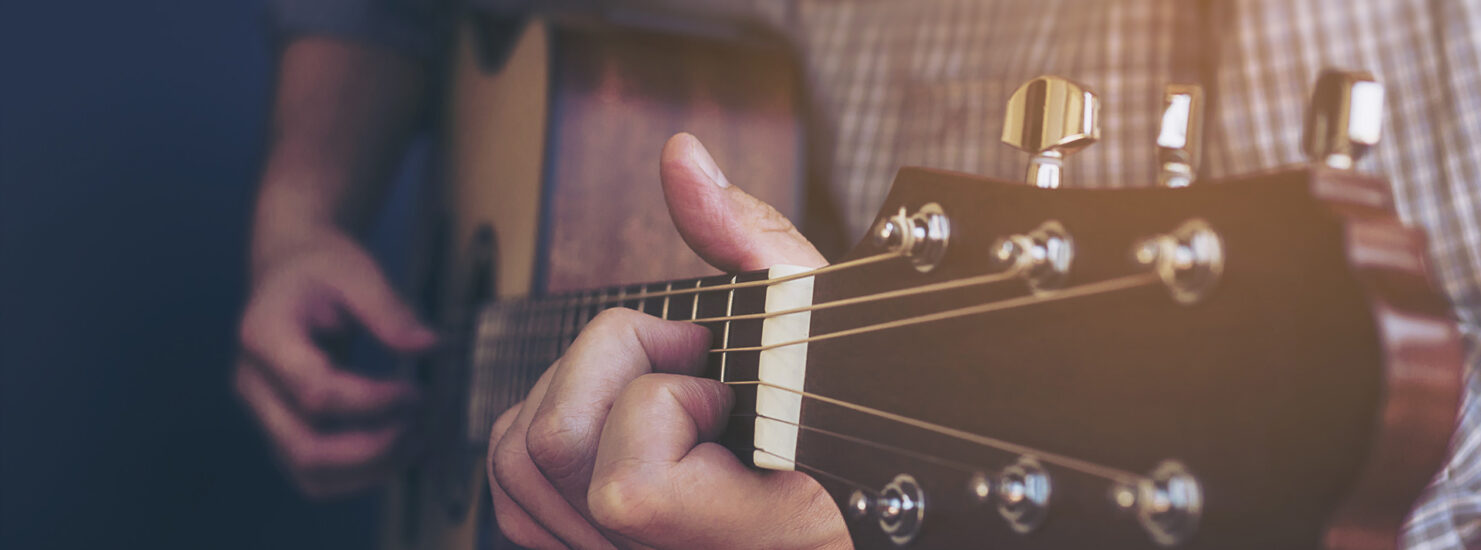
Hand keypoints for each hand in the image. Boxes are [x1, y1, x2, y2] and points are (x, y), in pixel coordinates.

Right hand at [234, 228, 434, 497]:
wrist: (290, 270)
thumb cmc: (322, 268)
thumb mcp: (357, 271)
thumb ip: (391, 311)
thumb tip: (430, 347)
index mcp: (263, 337)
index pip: (316, 392)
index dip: (373, 402)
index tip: (418, 391)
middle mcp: (252, 383)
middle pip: (304, 447)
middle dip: (372, 450)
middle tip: (421, 428)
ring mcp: (263, 412)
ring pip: (309, 473)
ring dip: (369, 471)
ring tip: (418, 444)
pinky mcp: (280, 429)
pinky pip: (315, 474)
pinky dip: (359, 475)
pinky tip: (399, 452)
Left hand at [487, 134, 850, 548]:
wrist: (878, 495)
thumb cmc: (866, 413)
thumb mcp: (823, 321)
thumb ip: (752, 241)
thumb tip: (681, 160)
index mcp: (758, 531)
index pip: (630, 489)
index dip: (659, 404)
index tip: (720, 378)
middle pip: (553, 454)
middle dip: (607, 367)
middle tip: (684, 359)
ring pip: (518, 468)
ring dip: (573, 391)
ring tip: (655, 386)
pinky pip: (515, 496)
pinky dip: (545, 432)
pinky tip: (618, 416)